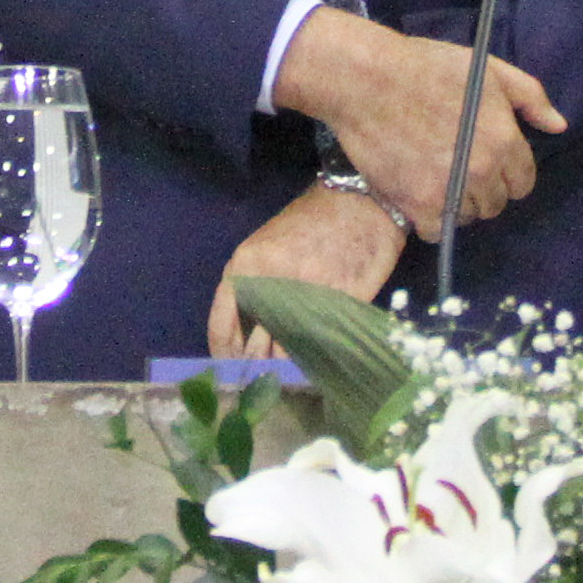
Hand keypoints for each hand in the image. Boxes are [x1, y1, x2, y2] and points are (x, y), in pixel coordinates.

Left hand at [210, 186, 408, 359]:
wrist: (360, 199)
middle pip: (254, 347)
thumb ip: (252, 287)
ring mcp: (308, 294)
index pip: (222, 326)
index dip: (225, 356)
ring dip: (287, 369)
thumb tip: (244, 337)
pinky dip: (317, 358)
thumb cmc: (310, 222)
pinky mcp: (342, 302)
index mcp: (246, 266)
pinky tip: (316, 362)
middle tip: (262, 383)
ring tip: (288, 378)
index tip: (231, 373)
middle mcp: (272, 282)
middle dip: (257, 369)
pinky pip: (322, 343)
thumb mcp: (267, 247)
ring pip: (288, 351)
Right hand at [271, 9, 563, 235]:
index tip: (486, 161)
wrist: (367, 80)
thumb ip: (529, 97)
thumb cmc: (427, 67)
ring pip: (468, 216)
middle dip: (483, 188)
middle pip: (496, 203)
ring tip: (437, 179)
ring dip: (458, 203)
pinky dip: (431, 219)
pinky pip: (437, 231)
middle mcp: (483, 171)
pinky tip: (421, 196)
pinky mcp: (417, 205)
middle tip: (458, 167)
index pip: (523, 181)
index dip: (506, 172)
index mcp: (505, 140)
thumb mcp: (487, 69)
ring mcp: (450, 191)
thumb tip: (559, 126)